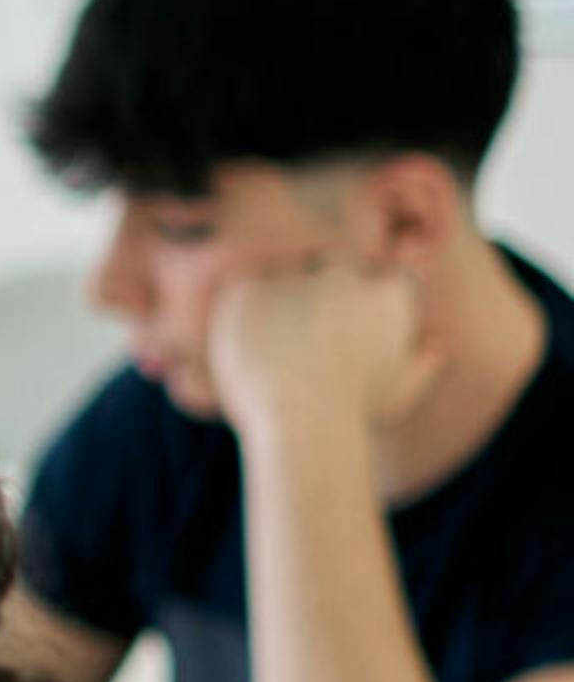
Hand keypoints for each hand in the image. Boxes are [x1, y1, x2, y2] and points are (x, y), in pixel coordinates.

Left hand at [201, 258, 436, 439]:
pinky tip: (247, 330)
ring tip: (276, 330)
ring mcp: (298, 279)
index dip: (373, 285)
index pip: (389, 270)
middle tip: (307, 319)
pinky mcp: (252, 290)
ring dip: (283, 286)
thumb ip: (422, 366)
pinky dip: (245, 298)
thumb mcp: (398, 396)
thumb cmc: (354, 419)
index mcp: (390, 296)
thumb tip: (435, 344)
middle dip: (324, 279)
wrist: (303, 425)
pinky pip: (246, 278)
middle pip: (336, 257)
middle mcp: (346, 277)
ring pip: (288, 264)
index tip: (354, 311)